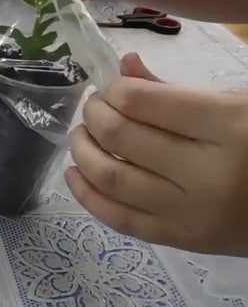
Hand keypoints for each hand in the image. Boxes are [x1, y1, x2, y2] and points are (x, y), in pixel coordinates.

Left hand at [66, 53, 247, 256]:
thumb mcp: (236, 103)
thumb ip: (174, 89)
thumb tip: (122, 66)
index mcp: (228, 126)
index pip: (141, 101)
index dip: (113, 91)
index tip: (111, 88)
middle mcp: (206, 172)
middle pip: (119, 137)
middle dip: (93, 115)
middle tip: (93, 108)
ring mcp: (192, 212)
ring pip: (111, 178)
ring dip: (82, 151)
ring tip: (82, 135)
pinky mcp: (182, 240)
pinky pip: (120, 219)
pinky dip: (87, 195)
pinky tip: (75, 173)